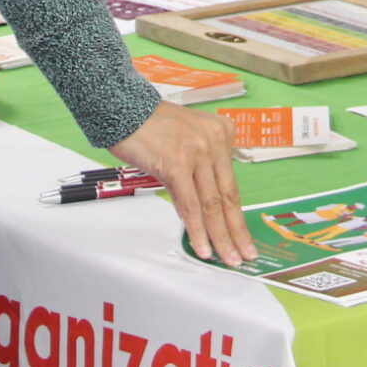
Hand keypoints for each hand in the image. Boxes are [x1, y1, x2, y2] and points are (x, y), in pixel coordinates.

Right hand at [107, 102, 255, 265]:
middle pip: (227, 196)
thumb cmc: (149, 126)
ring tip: (227, 258)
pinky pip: (190, 205)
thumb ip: (197, 172)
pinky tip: (203, 247)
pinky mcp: (177, 163)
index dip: (237, 215)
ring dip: (219, 236)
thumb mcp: (185, 142)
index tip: (244, 236)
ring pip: (211, 204)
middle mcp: (215, 141)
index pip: (231, 184)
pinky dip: (197, 230)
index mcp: (222, 133)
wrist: (122, 108)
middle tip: (245, 255)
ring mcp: (198, 152)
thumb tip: (201, 212)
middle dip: (236, 231)